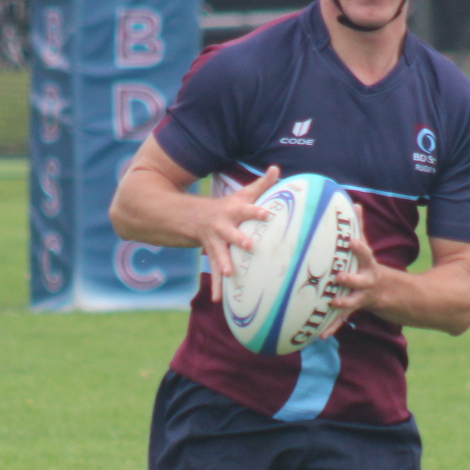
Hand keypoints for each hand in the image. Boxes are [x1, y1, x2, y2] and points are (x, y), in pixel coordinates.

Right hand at [198, 166, 276, 301]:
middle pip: (231, 233)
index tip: (267, 214)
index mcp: (233, 212)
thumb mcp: (242, 194)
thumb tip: (276, 168)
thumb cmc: (228, 207)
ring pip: (220, 254)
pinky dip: (217, 287)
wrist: (194, 217)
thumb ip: (261, 184)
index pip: (247, 210)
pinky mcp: (212, 256)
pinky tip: (218, 301)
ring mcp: (216, 243)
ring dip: (224, 264)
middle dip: (239, 239)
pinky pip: (215, 273)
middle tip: (248, 246)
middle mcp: (223, 227)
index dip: (256, 211)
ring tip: (230, 274)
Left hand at [323, 212, 379, 331]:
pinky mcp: (360, 308)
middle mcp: (368, 279)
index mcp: (368, 264)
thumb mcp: (370, 252)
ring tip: (333, 303)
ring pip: (353, 299)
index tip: (353, 241)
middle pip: (359, 278)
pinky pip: (345, 318)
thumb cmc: (377, 271)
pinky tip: (321, 335)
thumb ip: (361, 228)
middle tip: (339, 276)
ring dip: (344, 302)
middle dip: (350, 278)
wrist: (405, 297)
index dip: (359, 247)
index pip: (364, 252)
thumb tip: (356, 203)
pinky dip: (334, 326)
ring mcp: (365, 295)